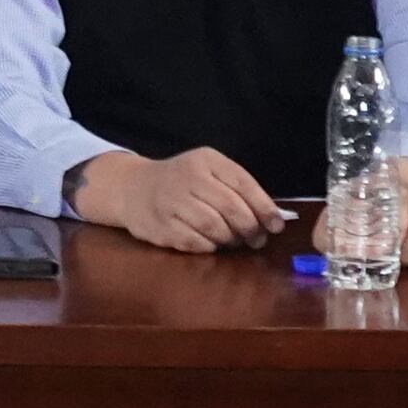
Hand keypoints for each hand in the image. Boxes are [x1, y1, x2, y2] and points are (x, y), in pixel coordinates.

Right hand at [73, 146, 287, 254]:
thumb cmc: (182, 181)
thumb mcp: (209, 171)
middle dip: (250, 228)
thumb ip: (238, 189)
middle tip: (256, 240)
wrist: (131, 188)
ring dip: (230, 239)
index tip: (276, 226)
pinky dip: (210, 246)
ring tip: (233, 241)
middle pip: (231, 208)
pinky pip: (196, 242)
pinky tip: (210, 242)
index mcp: (204, 161)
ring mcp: (170, 201)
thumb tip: (272, 221)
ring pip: (215, 227)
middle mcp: (186, 177)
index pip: (243, 184)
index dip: (264, 208)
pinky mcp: (160, 225)